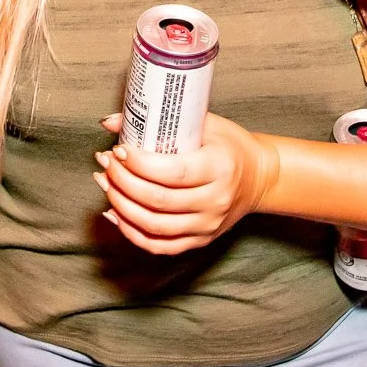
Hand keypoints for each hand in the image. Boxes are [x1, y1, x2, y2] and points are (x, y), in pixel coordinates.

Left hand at [94, 112, 279, 254]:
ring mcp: (208, 225)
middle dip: (123, 182)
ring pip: (154, 225)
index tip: (119, 150)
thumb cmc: (230, 146)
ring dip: (121, 206)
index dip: (139, 164)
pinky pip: (159, 246)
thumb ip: (161, 121)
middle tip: (106, 164)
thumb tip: (111, 121)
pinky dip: (131, 232)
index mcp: (221, 168)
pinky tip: (115, 213)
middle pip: (158, 200)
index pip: (173, 172)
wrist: (260, 178)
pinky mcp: (200, 240)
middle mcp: (216, 200)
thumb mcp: (205, 124)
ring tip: (106, 184)